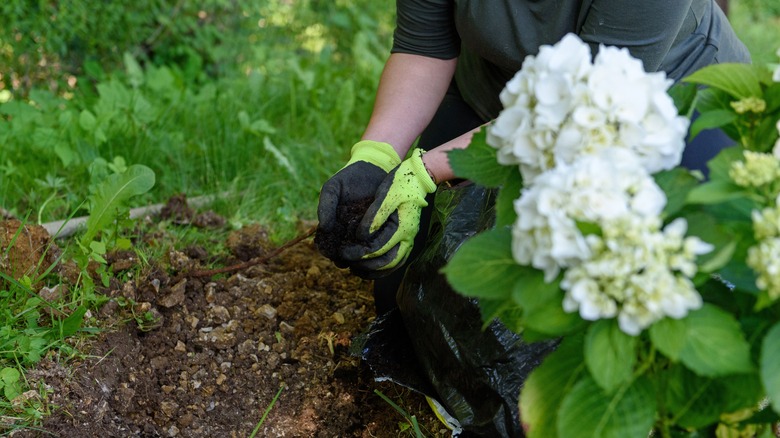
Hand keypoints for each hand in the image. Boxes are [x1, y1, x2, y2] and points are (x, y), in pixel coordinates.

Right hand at [315, 141, 400, 265]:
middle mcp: (352, 236)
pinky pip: (383, 243)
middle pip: (349, 256)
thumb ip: (325, 207)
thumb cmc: (348, 179)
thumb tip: (323, 228)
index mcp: (337, 230)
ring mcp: (369, 234)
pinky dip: (380, 247)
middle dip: (348, 258)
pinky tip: (376, 245)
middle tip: (347, 256)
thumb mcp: (332, 189)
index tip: (331, 252)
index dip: (330, 252)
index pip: (331, 248)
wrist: (372, 168)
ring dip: (363, 258)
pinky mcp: (386, 229)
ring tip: (361, 253)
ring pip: (366, 254)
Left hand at [344, 148, 436, 275]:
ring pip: (392, 264)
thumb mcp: (386, 195)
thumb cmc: (401, 183)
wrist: (418, 176)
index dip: (360, 252)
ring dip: (374, 270)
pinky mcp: (407, 238)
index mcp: (403, 227)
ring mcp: (409, 239)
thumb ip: (375, 216)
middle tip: (346, 261)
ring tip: (355, 270)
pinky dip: (383, 267)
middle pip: (386, 262)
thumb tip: (362, 236)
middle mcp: (408, 238)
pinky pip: (397, 259)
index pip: (379, 248)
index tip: (343, 251)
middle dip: (365, 264)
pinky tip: (369, 267)